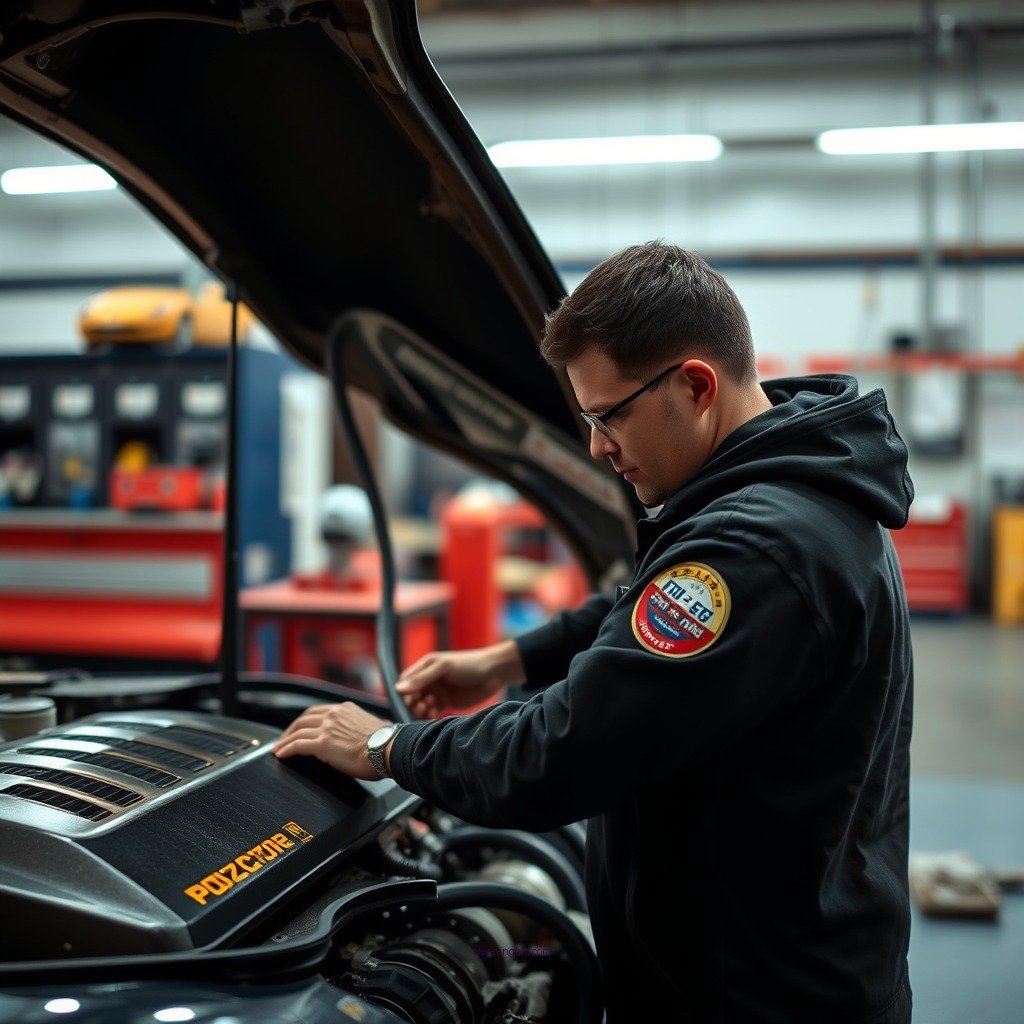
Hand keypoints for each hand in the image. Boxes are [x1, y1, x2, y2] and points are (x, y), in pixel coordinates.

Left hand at [272, 702, 389, 779]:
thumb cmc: (387, 743)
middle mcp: (334, 714)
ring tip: (278, 749)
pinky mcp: (322, 744)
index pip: (319, 711)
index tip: (301, 728)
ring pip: (297, 731)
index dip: (306, 720)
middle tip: (284, 739)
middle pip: (304, 718)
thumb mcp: (373, 727)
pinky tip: (280, 755)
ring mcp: (327, 728)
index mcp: (346, 709)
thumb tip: (367, 735)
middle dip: (291, 729)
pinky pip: (297, 745)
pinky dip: (286, 749)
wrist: (388, 749)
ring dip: (285, 740)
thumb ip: (362, 727)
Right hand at [395, 640, 524, 719]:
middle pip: (411, 696)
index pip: (406, 680)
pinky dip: (429, 716)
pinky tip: (435, 715)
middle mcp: (429, 680)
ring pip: (420, 706)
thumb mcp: (443, 668)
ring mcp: (438, 692)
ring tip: (429, 709)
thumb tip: (398, 689)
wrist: (493, 673)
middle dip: (412, 702)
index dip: (404, 691)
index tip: (411, 697)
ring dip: (420, 710)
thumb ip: (421, 678)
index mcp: (425, 667)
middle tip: (422, 704)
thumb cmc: (468, 664)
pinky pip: (432, 713)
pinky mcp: (447, 704)